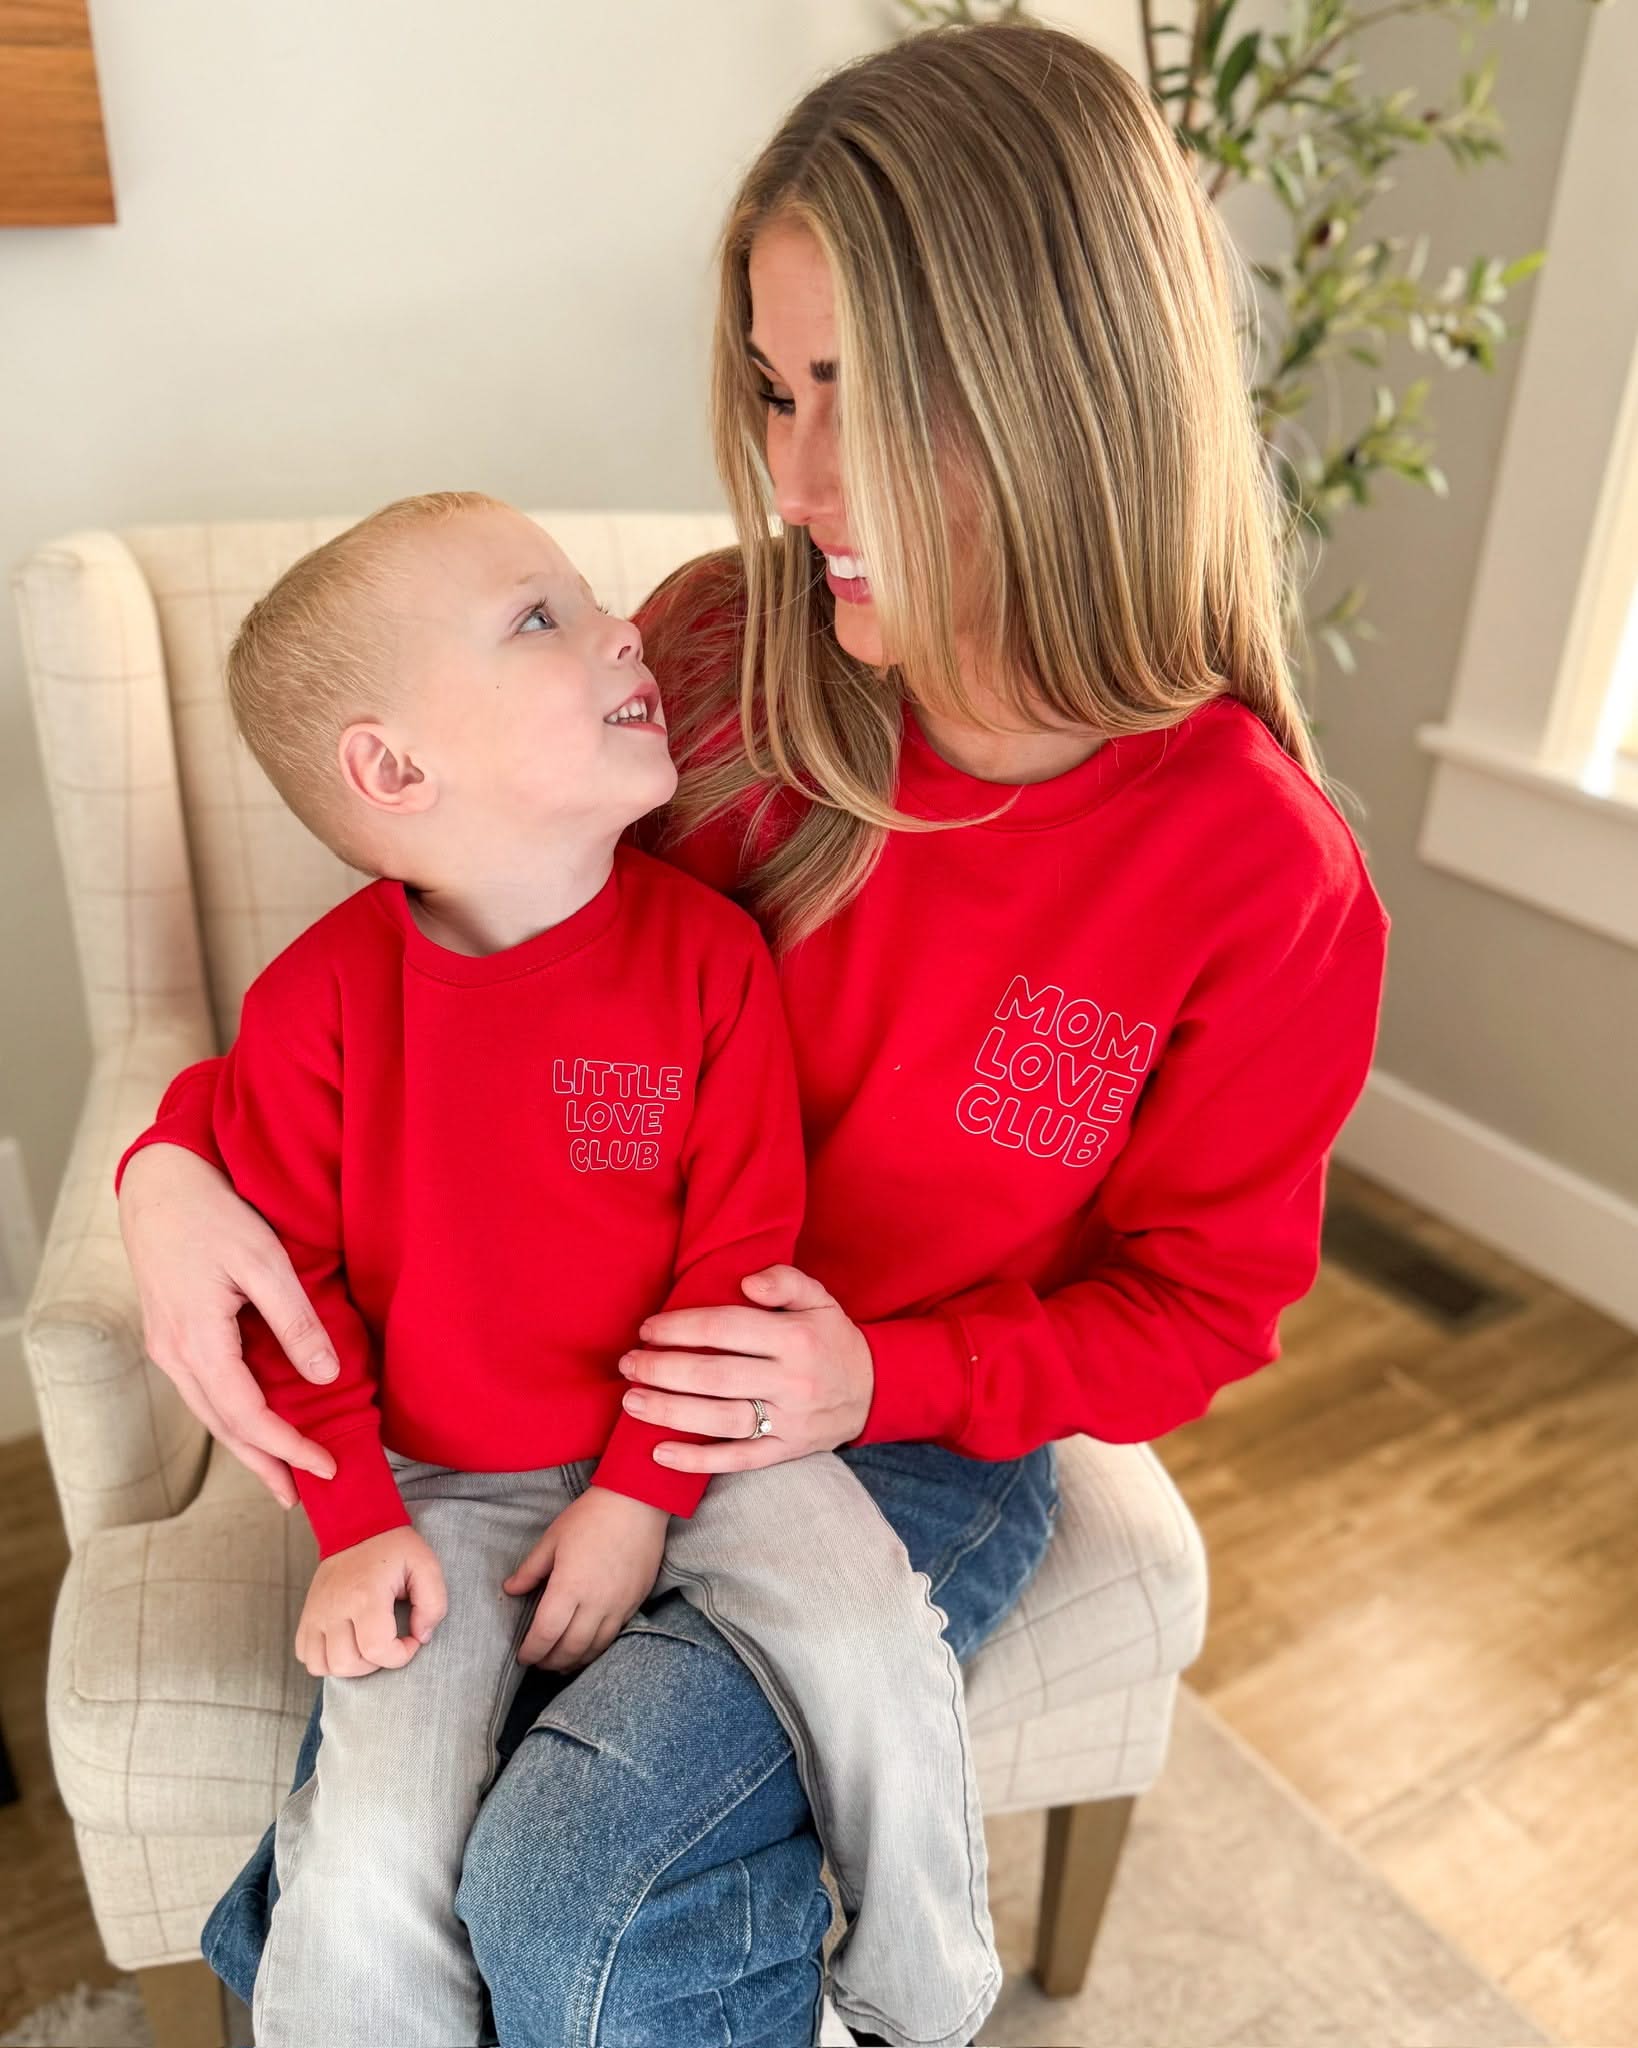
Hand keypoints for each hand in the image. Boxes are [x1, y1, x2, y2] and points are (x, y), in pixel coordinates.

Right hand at [119, 1143, 339, 1507]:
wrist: (159, 1185)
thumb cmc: (214, 1215)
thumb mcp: (265, 1262)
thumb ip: (294, 1321)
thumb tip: (323, 1376)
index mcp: (197, 1341)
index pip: (247, 1416)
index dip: (288, 1447)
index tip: (326, 1466)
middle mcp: (174, 1354)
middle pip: (223, 1426)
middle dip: (264, 1464)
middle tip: (301, 1495)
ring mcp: (166, 1346)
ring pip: (209, 1412)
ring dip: (246, 1445)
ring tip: (280, 1474)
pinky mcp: (170, 1335)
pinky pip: (203, 1389)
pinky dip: (231, 1415)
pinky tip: (253, 1422)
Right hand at [296, 1526, 447, 1677]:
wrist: (356, 1525)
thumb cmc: (394, 1548)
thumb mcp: (426, 1566)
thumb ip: (433, 1605)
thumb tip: (421, 1637)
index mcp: (365, 1594)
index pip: (377, 1650)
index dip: (400, 1655)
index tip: (411, 1638)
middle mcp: (334, 1607)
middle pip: (347, 1664)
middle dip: (376, 1663)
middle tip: (390, 1641)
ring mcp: (316, 1612)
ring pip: (321, 1665)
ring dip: (349, 1665)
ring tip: (367, 1646)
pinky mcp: (306, 1615)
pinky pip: (305, 1654)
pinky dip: (324, 1658)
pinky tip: (346, 1644)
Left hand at [503, 1487, 667, 1673]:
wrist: (638, 1502)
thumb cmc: (591, 1516)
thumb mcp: (553, 1538)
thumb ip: (530, 1569)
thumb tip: (511, 1590)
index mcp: (569, 1586)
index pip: (545, 1634)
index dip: (531, 1651)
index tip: (522, 1656)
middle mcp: (595, 1602)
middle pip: (569, 1649)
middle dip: (549, 1661)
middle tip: (538, 1662)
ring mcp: (618, 1605)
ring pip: (594, 1649)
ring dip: (574, 1661)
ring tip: (559, 1663)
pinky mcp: (635, 1602)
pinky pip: (614, 1636)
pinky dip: (596, 1649)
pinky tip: (587, 1648)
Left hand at [617, 1265, 873, 1473]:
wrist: (873, 1391)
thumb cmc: (830, 1338)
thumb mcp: (819, 1298)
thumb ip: (784, 1281)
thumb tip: (746, 1282)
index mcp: (797, 1337)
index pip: (726, 1329)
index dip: (681, 1328)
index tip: (647, 1329)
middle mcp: (793, 1381)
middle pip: (716, 1376)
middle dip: (664, 1369)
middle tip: (629, 1364)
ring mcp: (789, 1421)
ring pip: (721, 1419)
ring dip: (670, 1411)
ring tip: (631, 1401)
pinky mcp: (786, 1451)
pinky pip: (738, 1460)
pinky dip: (697, 1461)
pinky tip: (659, 1453)